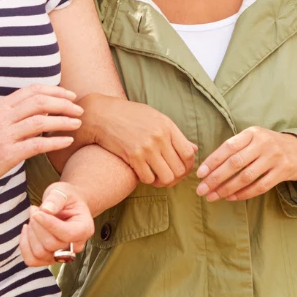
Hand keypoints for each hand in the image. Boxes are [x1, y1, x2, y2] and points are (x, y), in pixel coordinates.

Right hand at [0, 84, 82, 191]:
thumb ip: (15, 114)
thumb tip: (43, 109)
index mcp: (0, 106)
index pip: (32, 91)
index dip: (55, 90)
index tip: (70, 95)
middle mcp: (3, 117)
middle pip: (40, 102)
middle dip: (64, 104)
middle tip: (78, 110)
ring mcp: (4, 135)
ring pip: (41, 121)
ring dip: (63, 121)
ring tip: (77, 123)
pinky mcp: (7, 154)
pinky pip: (37, 144)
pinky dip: (55, 141)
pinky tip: (67, 141)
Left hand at [19, 184, 95, 266]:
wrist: (67, 206)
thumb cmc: (66, 198)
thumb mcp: (62, 192)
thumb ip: (56, 199)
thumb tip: (46, 210)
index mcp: (84, 228)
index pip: (67, 234)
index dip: (49, 224)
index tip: (37, 212)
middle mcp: (76, 245)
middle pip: (52, 245)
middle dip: (38, 226)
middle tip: (35, 210)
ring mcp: (62, 255)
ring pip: (40, 253)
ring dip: (30, 234)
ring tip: (33, 217)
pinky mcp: (49, 258)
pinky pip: (32, 260)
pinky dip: (24, 245)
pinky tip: (27, 230)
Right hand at [75, 93, 197, 185]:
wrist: (102, 114)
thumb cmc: (130, 116)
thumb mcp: (155, 118)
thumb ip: (175, 135)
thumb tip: (194, 149)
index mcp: (168, 126)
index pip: (188, 154)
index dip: (188, 167)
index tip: (182, 170)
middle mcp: (159, 137)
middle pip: (179, 169)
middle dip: (176, 178)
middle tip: (169, 177)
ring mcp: (146, 147)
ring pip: (166, 177)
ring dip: (163, 182)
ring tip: (157, 178)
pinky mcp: (132, 156)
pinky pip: (148, 178)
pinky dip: (148, 180)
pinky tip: (144, 174)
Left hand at [195, 127, 296, 201]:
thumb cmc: (269, 145)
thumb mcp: (254, 138)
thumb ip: (236, 147)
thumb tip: (209, 167)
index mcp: (252, 133)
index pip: (228, 147)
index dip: (213, 161)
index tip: (200, 174)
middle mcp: (263, 144)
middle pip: (235, 163)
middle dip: (215, 178)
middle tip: (201, 190)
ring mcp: (274, 158)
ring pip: (246, 177)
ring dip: (226, 189)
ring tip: (212, 196)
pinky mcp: (282, 172)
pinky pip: (259, 186)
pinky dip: (243, 194)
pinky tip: (230, 197)